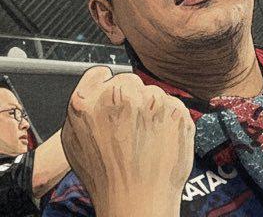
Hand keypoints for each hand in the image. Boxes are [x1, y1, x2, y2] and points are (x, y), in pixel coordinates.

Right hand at [61, 66, 194, 216]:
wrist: (138, 201)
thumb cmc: (105, 178)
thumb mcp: (74, 141)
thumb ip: (82, 107)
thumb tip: (94, 87)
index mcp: (90, 101)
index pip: (99, 74)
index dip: (105, 85)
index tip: (111, 94)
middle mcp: (121, 96)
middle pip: (128, 82)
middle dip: (129, 98)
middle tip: (129, 125)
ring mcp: (152, 101)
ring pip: (152, 92)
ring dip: (150, 108)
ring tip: (145, 136)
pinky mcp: (175, 110)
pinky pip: (171, 104)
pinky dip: (168, 118)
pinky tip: (159, 137)